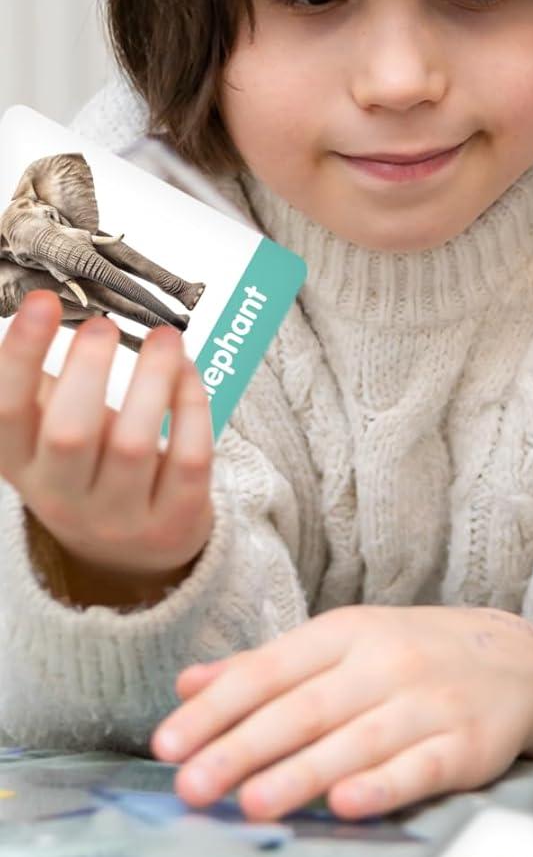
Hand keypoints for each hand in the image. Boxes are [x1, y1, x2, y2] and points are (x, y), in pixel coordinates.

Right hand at [0, 291, 212, 600]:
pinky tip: (189, 373)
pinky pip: (187, 457)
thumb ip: (43, 386)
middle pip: (68, 435)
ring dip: (150, 380)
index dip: (20, 358)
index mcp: (23, 467)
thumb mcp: (49, 438)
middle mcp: (63, 497)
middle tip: (103, 323)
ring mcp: (120, 515)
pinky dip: (191, 408)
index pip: (6, 414)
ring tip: (165, 335)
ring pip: (133, 445)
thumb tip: (35, 306)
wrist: (135, 555)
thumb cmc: (91, 469)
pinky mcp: (175, 518)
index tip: (42, 301)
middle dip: (87, 371)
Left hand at [153, 605, 532, 820]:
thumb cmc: (412, 657)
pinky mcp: (467, 743)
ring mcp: (430, 702)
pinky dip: (385, 785)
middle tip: (192, 785)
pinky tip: (347, 804)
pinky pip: (422, 767)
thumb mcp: (343, 644)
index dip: (219, 706)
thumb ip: (267, 667)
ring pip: (358, 740)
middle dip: (245, 746)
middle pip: (308, 706)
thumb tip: (186, 684)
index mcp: (349, 633)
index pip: (273, 668)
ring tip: (250, 804)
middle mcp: (387, 662)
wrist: (518, 660)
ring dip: (303, 772)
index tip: (168, 744)